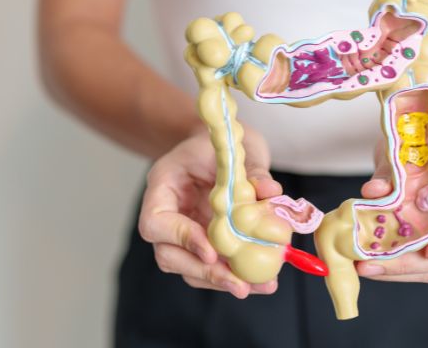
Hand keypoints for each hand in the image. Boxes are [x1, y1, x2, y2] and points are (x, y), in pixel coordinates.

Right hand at [138, 127, 282, 297]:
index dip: (181, 239)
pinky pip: (212, 266)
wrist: (218, 142)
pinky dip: (235, 275)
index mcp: (163, 186)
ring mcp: (183, 232)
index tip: (212, 251)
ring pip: (191, 268)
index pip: (156, 223)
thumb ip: (251, 169)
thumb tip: (271, 193)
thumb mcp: (235, 145)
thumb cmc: (219, 140)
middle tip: (239, 284)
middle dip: (205, 273)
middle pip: (169, 256)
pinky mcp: (203, 243)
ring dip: (223, 281)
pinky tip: (263, 282)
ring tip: (259, 286)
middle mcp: (168, 214)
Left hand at [357, 142, 427, 281]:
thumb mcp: (412, 147)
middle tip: (374, 262)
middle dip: (411, 263)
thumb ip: (393, 170)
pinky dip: (389, 266)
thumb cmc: (426, 145)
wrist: (426, 147)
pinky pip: (414, 265)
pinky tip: (363, 262)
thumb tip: (373, 192)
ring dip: (396, 271)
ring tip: (362, 266)